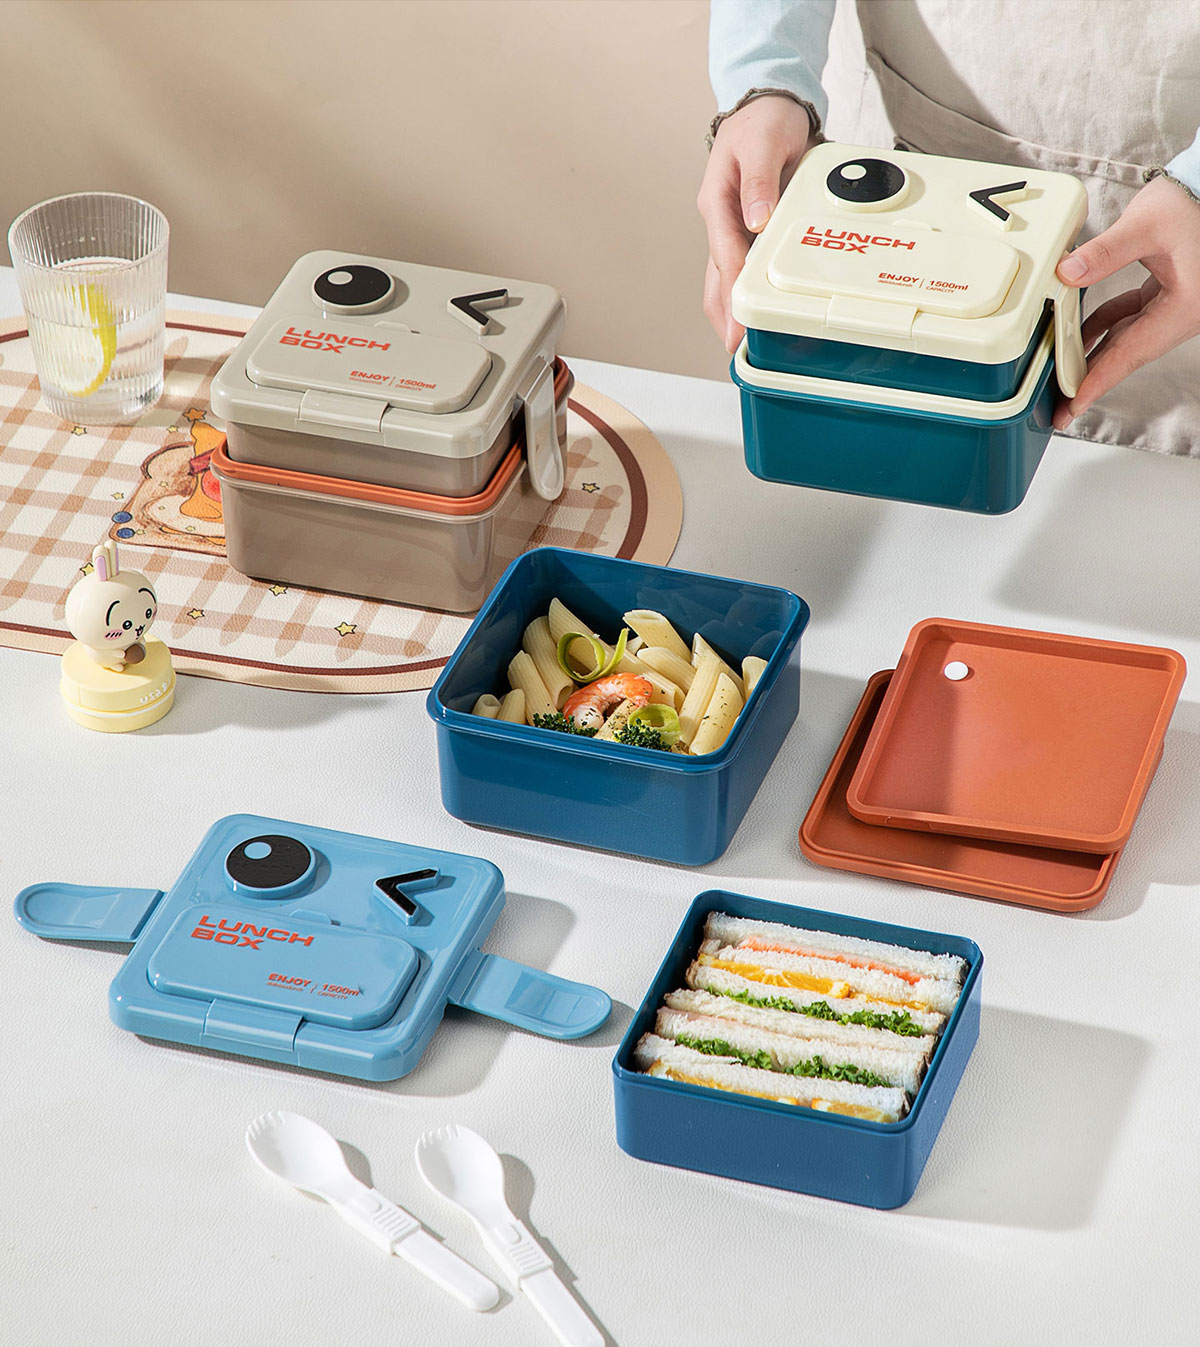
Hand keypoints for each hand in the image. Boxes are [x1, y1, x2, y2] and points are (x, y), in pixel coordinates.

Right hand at [698, 95, 816, 352]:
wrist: (769, 104)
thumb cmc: (764, 121)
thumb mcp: (763, 143)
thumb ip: (758, 183)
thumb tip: (755, 220)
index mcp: (717, 201)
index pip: (725, 255)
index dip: (732, 291)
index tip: (738, 320)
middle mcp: (719, 220)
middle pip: (715, 277)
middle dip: (724, 314)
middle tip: (735, 346)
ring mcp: (730, 227)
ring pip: (722, 277)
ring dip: (729, 309)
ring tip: (739, 341)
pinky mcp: (745, 229)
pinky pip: (739, 267)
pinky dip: (742, 292)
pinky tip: (751, 312)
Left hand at [1054, 174, 1199, 428]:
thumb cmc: (1195, 199)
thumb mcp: (1147, 225)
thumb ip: (1104, 253)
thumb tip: (1067, 273)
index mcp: (1184, 306)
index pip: (1131, 353)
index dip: (1098, 381)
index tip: (1074, 405)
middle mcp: (1182, 314)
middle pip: (1127, 355)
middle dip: (1091, 380)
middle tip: (1061, 409)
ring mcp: (1175, 305)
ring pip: (1126, 339)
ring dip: (1094, 355)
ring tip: (1061, 376)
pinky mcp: (1166, 293)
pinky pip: (1129, 318)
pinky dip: (1103, 326)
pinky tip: (1076, 332)